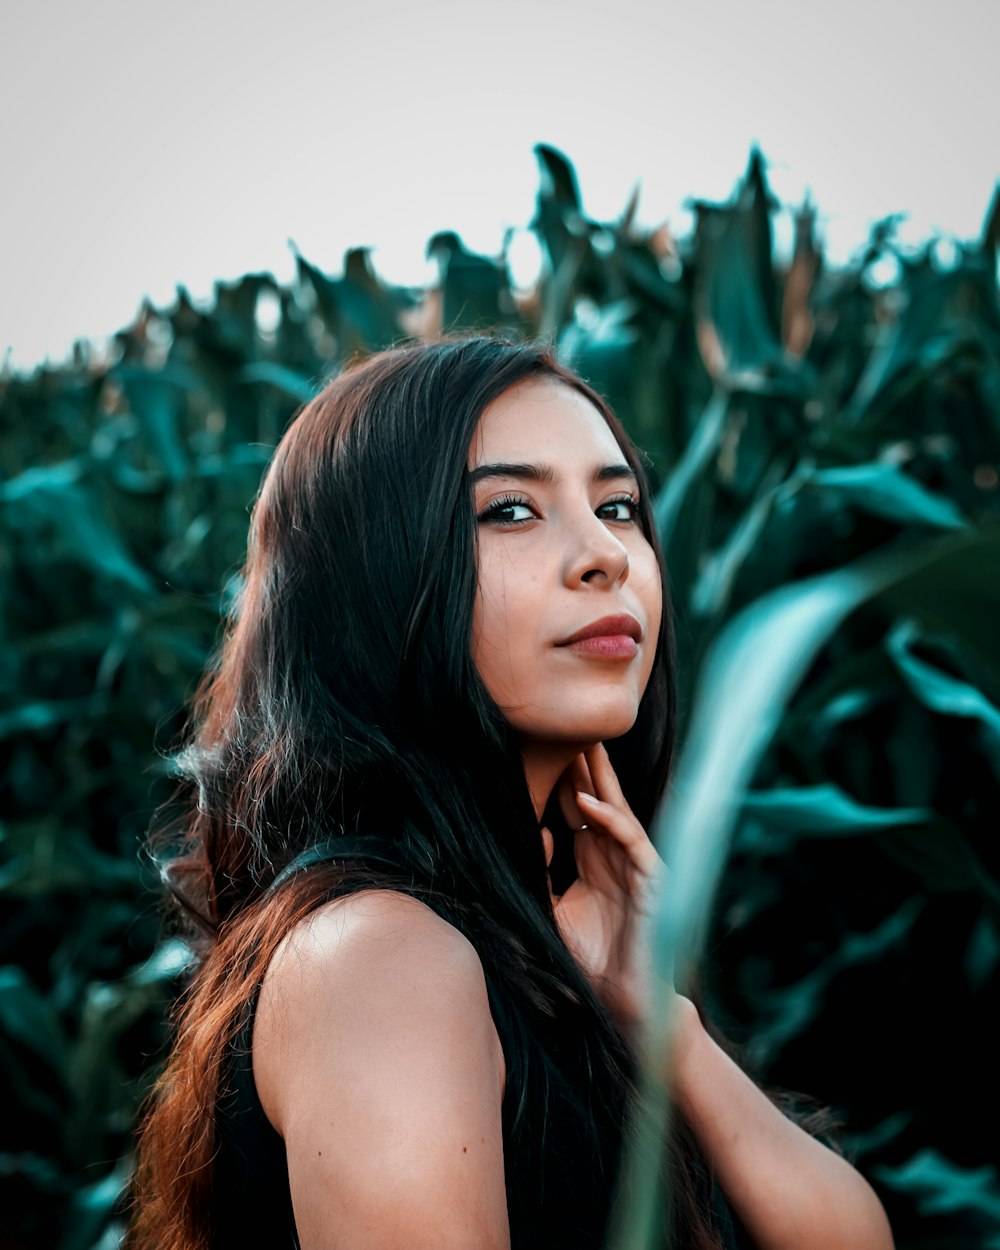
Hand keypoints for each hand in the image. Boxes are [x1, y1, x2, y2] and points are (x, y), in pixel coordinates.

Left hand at [542, 743, 665, 1029]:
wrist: (623, 1000)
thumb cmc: (590, 959)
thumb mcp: (552, 911)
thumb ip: (541, 874)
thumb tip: (533, 833)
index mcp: (593, 859)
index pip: (574, 807)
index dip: (558, 778)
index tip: (535, 746)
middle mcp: (615, 854)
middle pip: (597, 796)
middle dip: (582, 763)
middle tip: (564, 724)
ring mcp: (635, 863)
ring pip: (616, 807)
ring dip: (597, 776)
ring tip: (582, 743)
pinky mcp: (651, 877)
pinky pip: (629, 837)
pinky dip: (606, 817)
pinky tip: (585, 799)